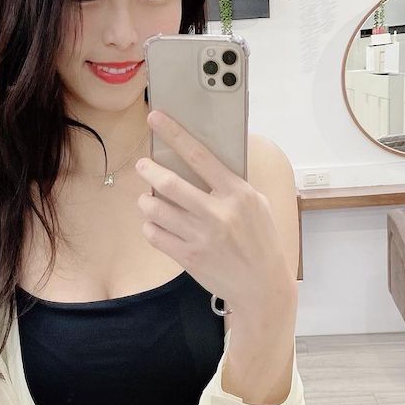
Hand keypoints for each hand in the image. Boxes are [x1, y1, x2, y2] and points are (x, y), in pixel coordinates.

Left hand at [135, 109, 293, 314]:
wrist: (262, 286)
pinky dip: (150, 226)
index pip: (199, 155)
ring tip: (148, 200)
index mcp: (237, 193)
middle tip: (142, 166)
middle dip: (148, 170)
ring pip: (155, 210)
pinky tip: (156, 224)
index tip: (155, 118)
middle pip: (169, 183)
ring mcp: (201, 237)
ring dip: (145, 201)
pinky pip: (154, 235)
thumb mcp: (256, 204)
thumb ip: (231, 183)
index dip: (174, 134)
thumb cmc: (260, 241)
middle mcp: (218, 213)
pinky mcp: (188, 257)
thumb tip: (202, 159)